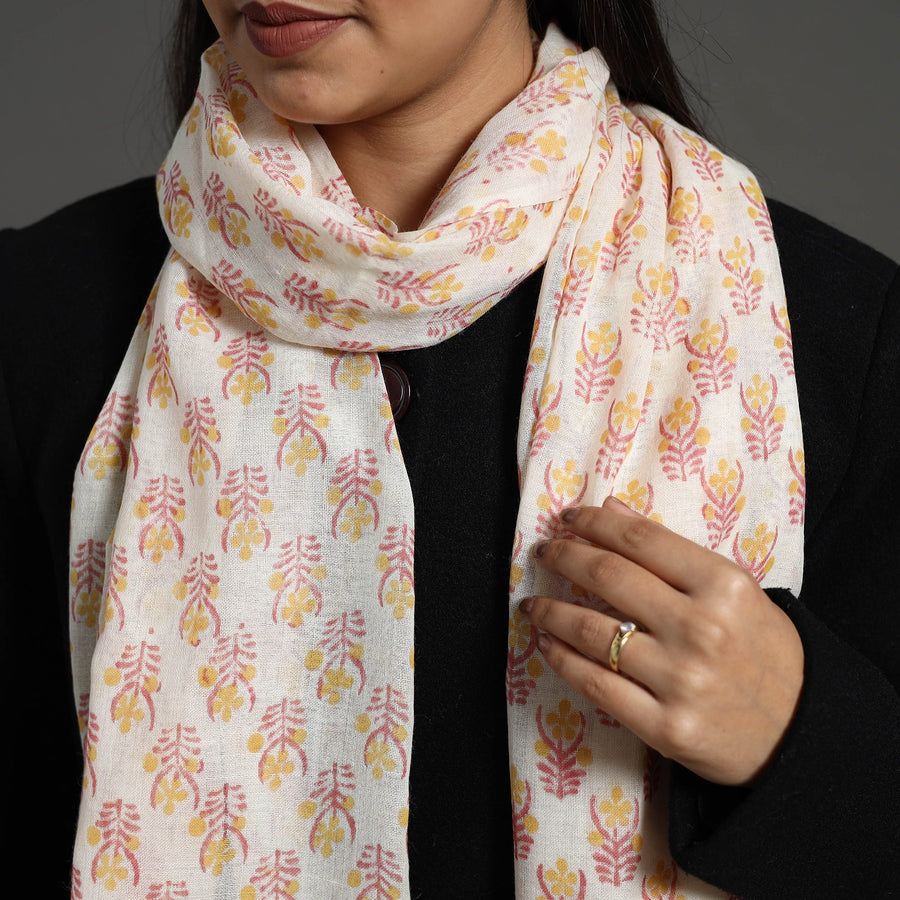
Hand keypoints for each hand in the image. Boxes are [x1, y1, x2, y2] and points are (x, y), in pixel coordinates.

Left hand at [520, 496, 803, 785]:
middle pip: (608, 576)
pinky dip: (561, 659)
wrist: (799, 732)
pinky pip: (596, 684)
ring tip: (533, 603)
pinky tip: (547, 643)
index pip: (639, 538)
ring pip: (591, 631)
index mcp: (722, 584)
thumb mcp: (733, 589)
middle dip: (564, 557)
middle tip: (544, 552)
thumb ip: (671, 550)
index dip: (594, 523)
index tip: (567, 518)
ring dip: (550, 611)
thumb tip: (610, 509)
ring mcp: (681, 680)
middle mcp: (700, 628)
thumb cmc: (764, 650)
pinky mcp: (665, 727)